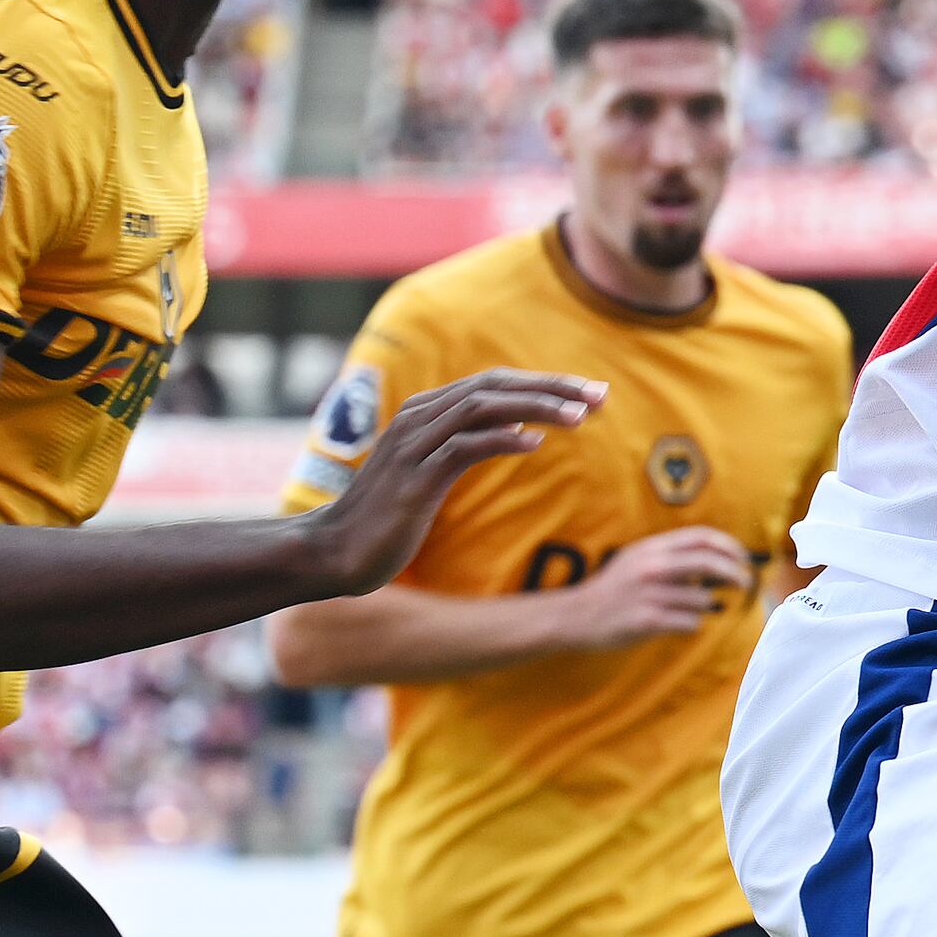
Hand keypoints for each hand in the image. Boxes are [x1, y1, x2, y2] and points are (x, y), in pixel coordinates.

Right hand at [294, 367, 601, 594]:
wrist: (335, 553)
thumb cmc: (387, 519)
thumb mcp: (432, 474)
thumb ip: (468, 446)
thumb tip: (522, 432)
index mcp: (426, 413)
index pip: (495, 383)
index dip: (545, 383)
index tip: (591, 393)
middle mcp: (419, 418)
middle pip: (495, 385)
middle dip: (552, 386)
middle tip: (600, 395)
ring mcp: (413, 445)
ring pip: (482, 407)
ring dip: (536, 408)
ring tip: (580, 417)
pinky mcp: (412, 477)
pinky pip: (463, 447)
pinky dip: (501, 440)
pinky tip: (534, 444)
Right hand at [553, 527, 755, 647]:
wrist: (577, 616)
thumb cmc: (613, 589)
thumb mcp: (637, 559)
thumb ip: (671, 555)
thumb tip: (714, 558)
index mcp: (652, 548)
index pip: (701, 537)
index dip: (729, 545)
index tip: (743, 558)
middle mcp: (652, 566)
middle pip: (709, 562)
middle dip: (736, 573)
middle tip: (746, 583)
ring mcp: (650, 593)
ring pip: (702, 598)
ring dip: (704, 607)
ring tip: (686, 610)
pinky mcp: (648, 620)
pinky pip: (690, 623)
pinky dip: (691, 625)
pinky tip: (677, 625)